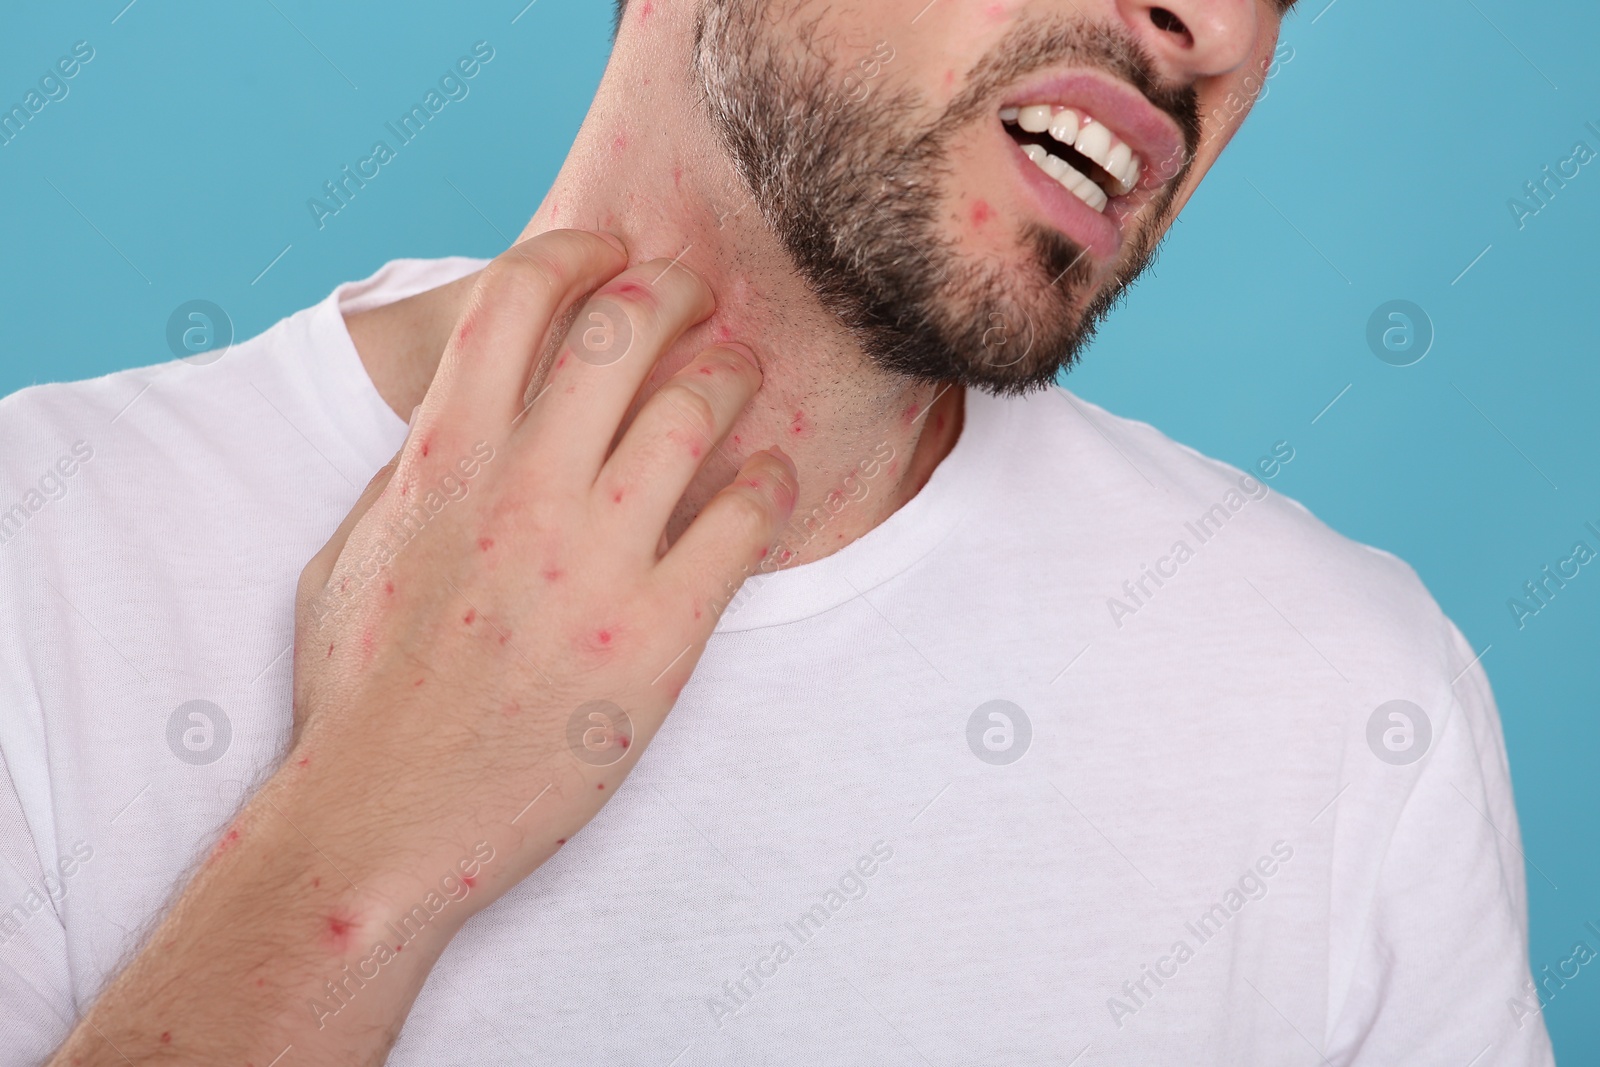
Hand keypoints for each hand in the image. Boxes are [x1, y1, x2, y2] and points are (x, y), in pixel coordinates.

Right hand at [290, 228, 796, 921]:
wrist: (387, 821)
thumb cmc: (360, 693)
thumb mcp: (350, 553)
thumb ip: (410, 471)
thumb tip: (459, 419)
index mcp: (442, 459)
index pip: (519, 297)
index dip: (575, 251)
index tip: (609, 252)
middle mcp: (524, 490)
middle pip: (628, 329)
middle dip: (675, 292)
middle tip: (697, 301)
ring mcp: (596, 561)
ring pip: (699, 410)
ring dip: (733, 376)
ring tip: (741, 379)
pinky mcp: (658, 635)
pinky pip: (744, 521)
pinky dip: (768, 481)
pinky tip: (767, 477)